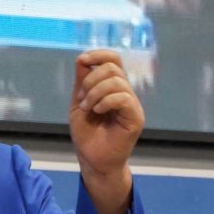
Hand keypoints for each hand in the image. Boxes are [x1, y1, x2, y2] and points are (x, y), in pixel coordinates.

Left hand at [69, 49, 144, 213]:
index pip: (113, 59)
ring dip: (94, 92)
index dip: (99, 54)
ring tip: (87, 108)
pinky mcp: (135, 117)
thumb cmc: (86, 133)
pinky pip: (123, 97)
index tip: (82, 60)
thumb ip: (82, 82)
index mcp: (112, 87)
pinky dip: (105, 101)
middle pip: (113, 67)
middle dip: (91, 79)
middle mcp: (124, 92)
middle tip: (82, 99)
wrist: (92, 159)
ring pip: (117, 81)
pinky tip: (97, 111)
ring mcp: (131, 104)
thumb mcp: (78, 102)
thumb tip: (82, 59)